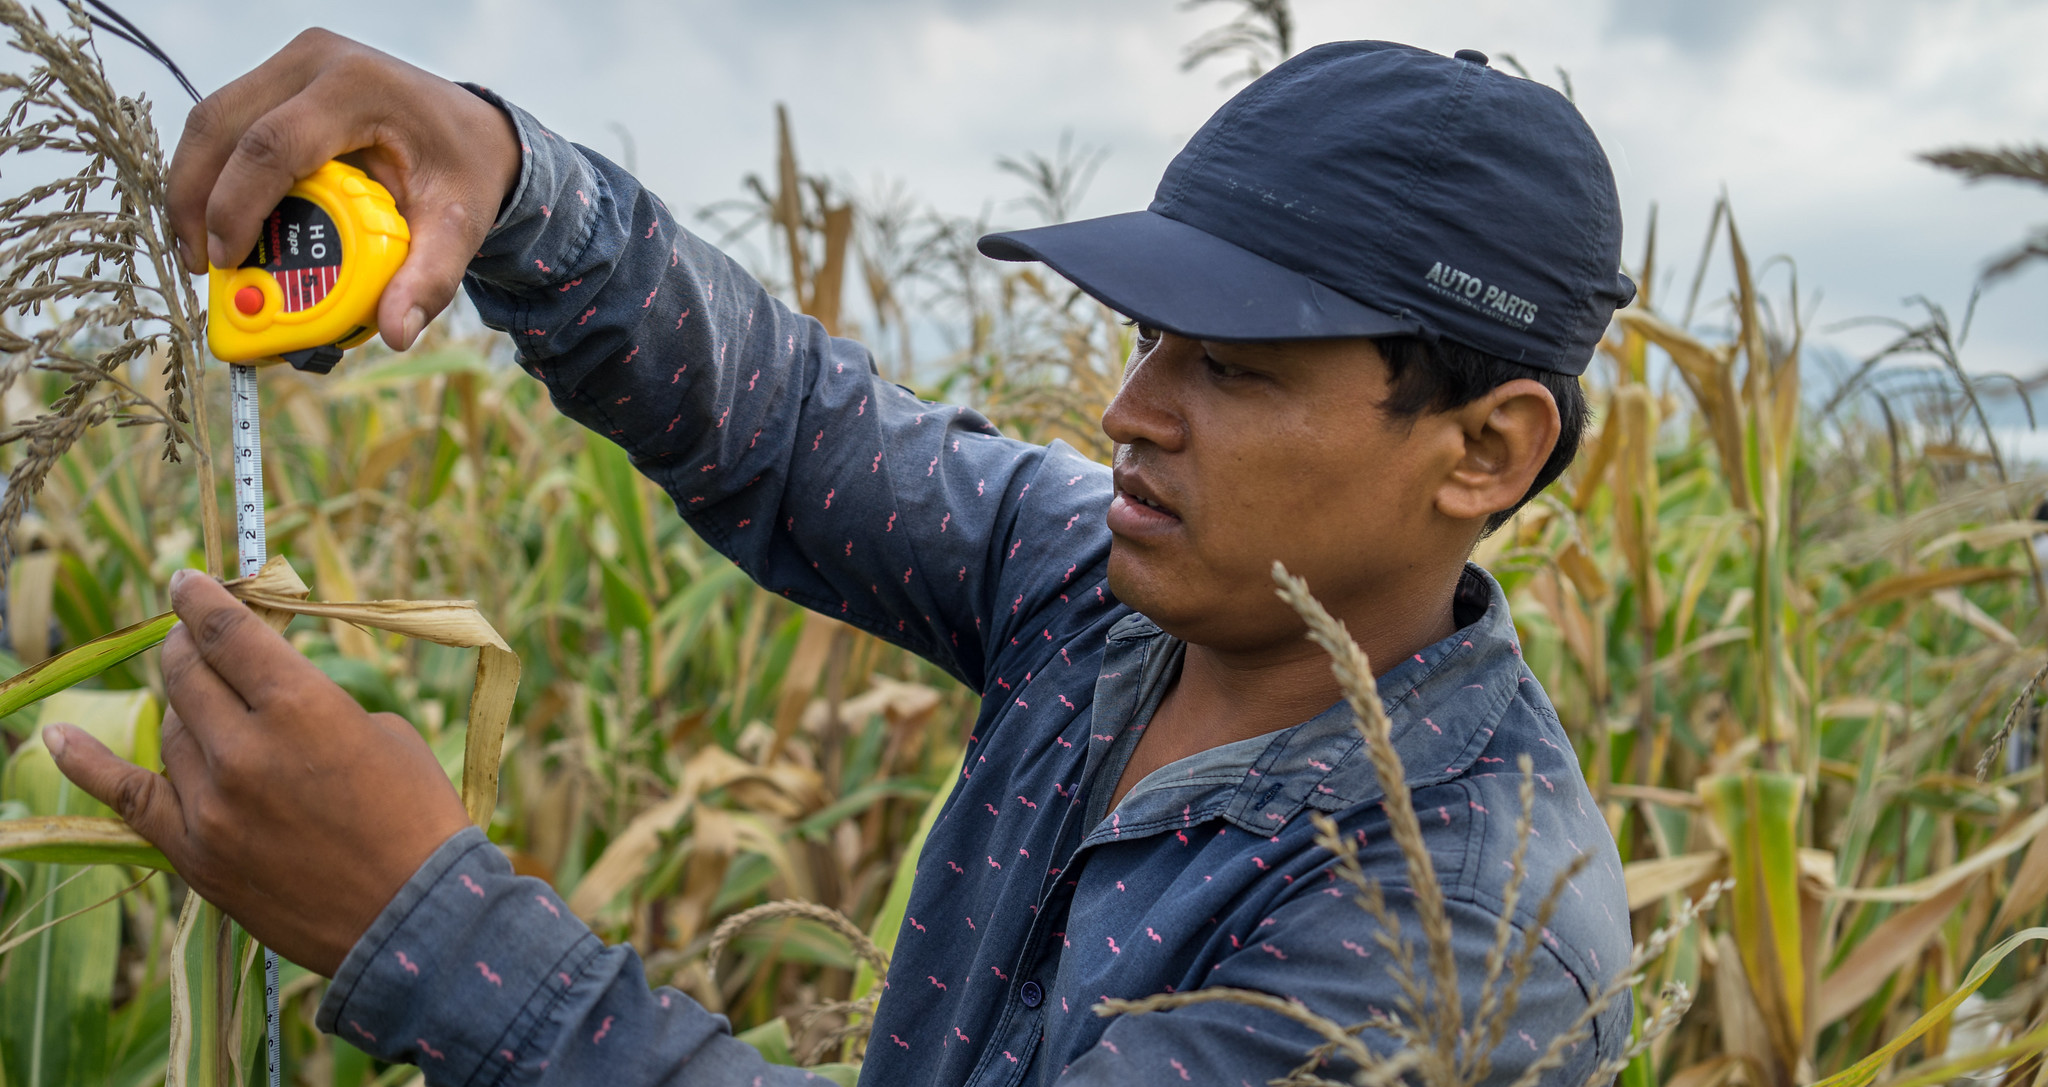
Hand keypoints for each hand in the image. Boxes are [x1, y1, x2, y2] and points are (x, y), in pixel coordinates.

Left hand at [45, 569, 471, 976]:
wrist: (415, 918)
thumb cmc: (416, 816)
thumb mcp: (381, 731)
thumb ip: (313, 702)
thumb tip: (267, 689)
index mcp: (301, 707)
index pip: (228, 632)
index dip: (203, 598)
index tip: (187, 579)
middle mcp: (244, 750)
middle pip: (188, 673)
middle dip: (190, 644)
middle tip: (198, 637)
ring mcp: (211, 805)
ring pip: (171, 730)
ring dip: (188, 708)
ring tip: (210, 706)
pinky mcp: (194, 854)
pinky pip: (127, 798)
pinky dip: (87, 764)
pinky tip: (57, 737)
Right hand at [168, 28, 521, 350]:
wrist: (472, 128)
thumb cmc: (464, 169)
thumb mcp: (459, 222)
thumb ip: (430, 277)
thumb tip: (396, 331)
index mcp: (358, 88)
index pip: (272, 144)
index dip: (235, 205)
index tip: (227, 262)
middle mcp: (316, 62)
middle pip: (222, 125)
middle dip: (195, 199)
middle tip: (202, 265)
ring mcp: (292, 65)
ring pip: (211, 122)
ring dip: (194, 187)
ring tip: (202, 251)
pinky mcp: (278, 80)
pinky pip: (226, 125)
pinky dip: (212, 174)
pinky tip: (218, 222)